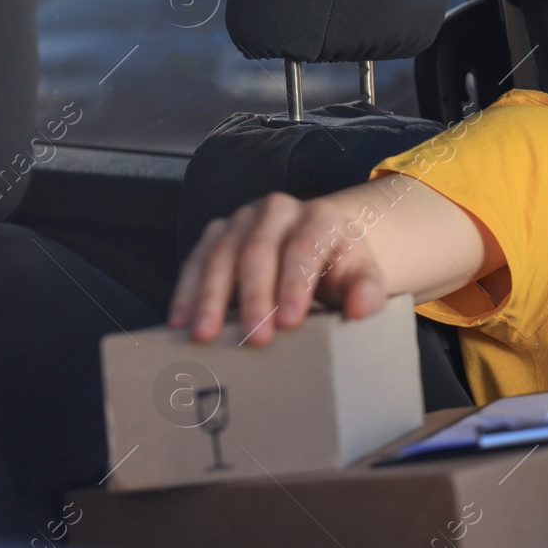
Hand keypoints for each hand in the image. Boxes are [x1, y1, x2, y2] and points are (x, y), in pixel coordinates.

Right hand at [168, 192, 387, 345]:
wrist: (321, 247)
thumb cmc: (341, 268)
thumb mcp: (363, 277)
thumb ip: (368, 291)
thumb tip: (359, 307)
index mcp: (320, 217)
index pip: (304, 248)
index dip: (295, 284)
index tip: (289, 322)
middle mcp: (278, 210)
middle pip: (259, 251)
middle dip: (254, 297)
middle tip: (253, 337)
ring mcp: (243, 219)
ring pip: (221, 255)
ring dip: (210, 297)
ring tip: (204, 334)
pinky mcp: (217, 233)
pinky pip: (196, 261)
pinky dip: (187, 292)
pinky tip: (179, 321)